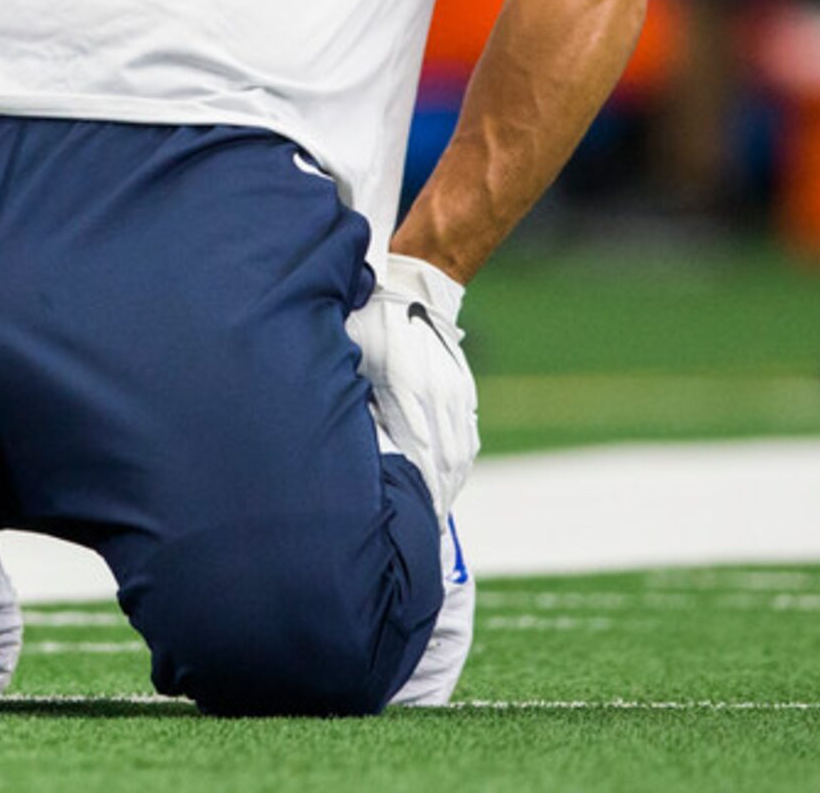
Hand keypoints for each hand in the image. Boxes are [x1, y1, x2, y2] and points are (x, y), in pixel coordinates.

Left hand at [343, 253, 478, 522]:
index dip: (419, 494)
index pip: (419, 456)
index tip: (415, 524)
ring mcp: (455, 392)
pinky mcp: (464, 389)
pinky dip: (460, 461)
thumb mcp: (352, 360)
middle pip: (446, 462)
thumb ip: (359, 403)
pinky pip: (467, 435)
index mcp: (405, 389)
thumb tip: (362, 449)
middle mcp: (437, 395)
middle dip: (438, 500)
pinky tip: (450, 479)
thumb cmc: (367, 324)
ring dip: (451, 485)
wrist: (410, 286)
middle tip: (427, 533)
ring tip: (439, 513)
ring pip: (461, 453)